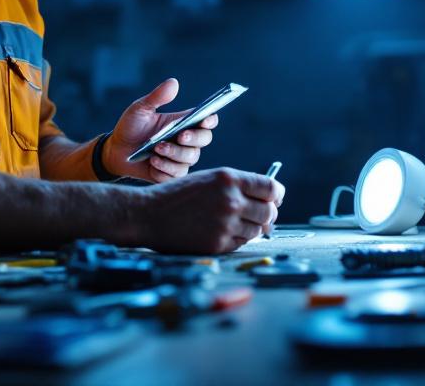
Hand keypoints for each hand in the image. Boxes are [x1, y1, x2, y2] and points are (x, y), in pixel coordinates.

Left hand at [103, 78, 216, 181]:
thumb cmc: (131, 127)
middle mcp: (187, 141)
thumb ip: (157, 97)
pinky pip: (176, 174)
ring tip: (156, 149)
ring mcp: (180, 159)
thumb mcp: (140, 109)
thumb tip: (173, 82)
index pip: (207, 121)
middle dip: (193, 138)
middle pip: (204, 139)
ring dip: (174, 153)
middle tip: (180, 136)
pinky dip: (165, 168)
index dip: (211, 119)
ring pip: (190, 158)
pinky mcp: (171, 174)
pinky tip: (153, 162)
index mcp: (184, 123)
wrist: (116, 151)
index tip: (205, 118)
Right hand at [135, 168, 286, 253]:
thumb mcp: (209, 179)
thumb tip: (268, 199)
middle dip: (266, 215)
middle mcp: (230, 200)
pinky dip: (235, 239)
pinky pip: (241, 243)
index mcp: (228, 179)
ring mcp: (225, 224)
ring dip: (250, 228)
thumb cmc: (177, 196)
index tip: (274, 199)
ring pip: (257, 230)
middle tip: (258, 216)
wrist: (148, 215)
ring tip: (231, 222)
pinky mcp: (218, 244)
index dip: (276, 195)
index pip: (271, 188)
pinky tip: (219, 231)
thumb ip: (237, 186)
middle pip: (269, 212)